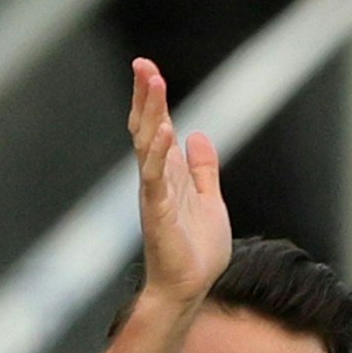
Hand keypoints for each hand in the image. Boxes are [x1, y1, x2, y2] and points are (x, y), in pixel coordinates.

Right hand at [129, 58, 231, 305]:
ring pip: (147, 145)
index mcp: (169, 174)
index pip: (157, 127)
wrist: (190, 288)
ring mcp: (155, 194)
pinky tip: (165, 130)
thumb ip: (203, 170)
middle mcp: (157, 179)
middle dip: (145, 96)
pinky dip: (159, 153)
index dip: (153, 98)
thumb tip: (201, 136)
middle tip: (143, 64)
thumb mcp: (208, 200)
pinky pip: (156, 178)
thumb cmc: (196, 251)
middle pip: (146, 128)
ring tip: (153, 83)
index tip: (149, 68)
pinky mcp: (158, 213)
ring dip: (149, 113)